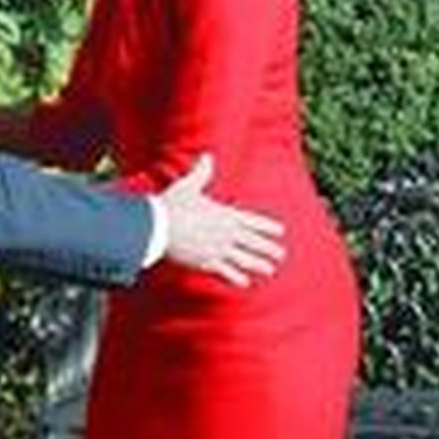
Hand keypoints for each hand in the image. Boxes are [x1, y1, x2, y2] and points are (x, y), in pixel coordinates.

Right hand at [158, 155, 286, 287]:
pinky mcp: (205, 262)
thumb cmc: (173, 205)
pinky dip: (235, 277)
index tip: (280, 231)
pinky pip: (225, 271)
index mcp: (225, 215)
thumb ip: (201, 172)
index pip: (252, 221)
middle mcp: (225, 233)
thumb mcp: (189, 185)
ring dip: (258, 264)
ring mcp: (217, 249)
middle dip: (268, 248)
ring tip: (270, 270)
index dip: (267, 226)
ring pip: (243, 259)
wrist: (158, 227)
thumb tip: (207, 155)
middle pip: (252, 242)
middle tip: (281, 254)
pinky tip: (245, 283)